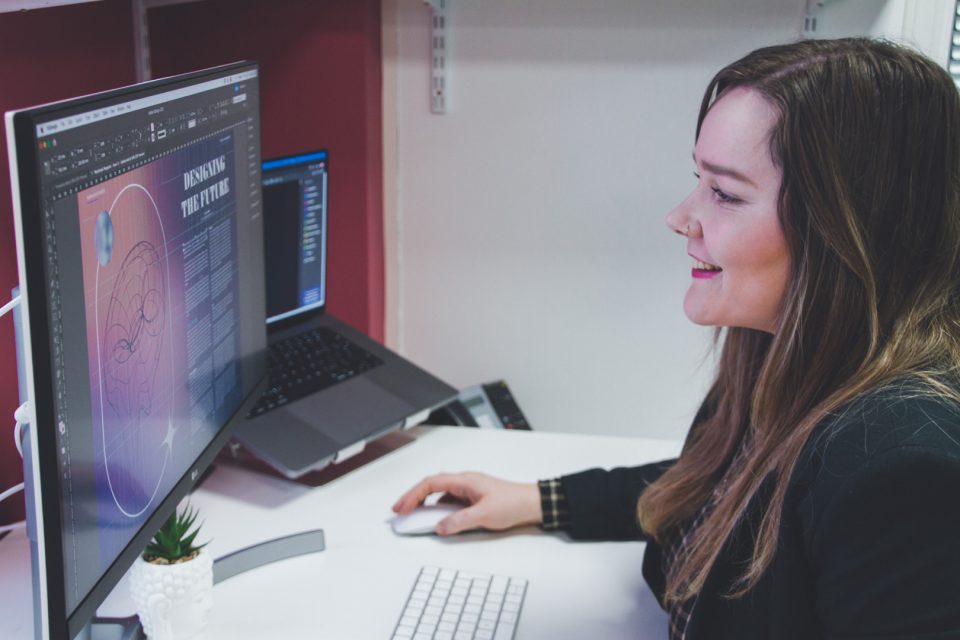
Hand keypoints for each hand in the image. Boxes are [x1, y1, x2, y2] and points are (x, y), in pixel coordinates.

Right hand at [392, 472, 541, 535]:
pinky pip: (449, 502)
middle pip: (431, 486)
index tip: (402, 508)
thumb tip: (440, 526)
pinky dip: (438, 509)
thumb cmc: (513, 502)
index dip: (412, 495)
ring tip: (413, 516)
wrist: (532, 503)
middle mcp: (464, 483)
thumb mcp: (484, 514)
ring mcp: (468, 491)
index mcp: (464, 481)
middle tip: (399, 510)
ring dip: (425, 503)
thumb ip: (460, 521)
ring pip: (439, 494)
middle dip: (412, 497)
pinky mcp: (473, 499)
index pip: (430, 484)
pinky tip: (437, 520)